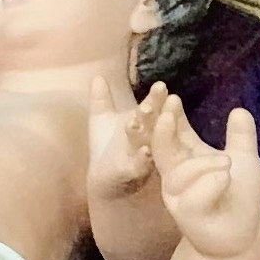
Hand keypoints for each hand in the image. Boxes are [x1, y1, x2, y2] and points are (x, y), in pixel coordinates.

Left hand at [87, 75, 162, 208]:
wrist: (102, 182)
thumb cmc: (108, 149)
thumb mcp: (102, 121)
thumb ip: (102, 100)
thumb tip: (98, 76)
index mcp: (143, 124)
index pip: (152, 107)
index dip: (156, 97)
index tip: (160, 85)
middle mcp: (147, 138)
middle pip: (153, 121)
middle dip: (157, 108)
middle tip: (162, 93)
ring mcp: (143, 156)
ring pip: (149, 140)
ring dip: (149, 129)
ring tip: (145, 112)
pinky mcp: (134, 173)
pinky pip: (141, 166)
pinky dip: (143, 159)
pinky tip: (145, 151)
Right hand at [144, 91, 259, 258]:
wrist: (242, 232)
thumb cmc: (239, 196)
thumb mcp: (244, 160)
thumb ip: (241, 137)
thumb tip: (240, 110)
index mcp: (184, 158)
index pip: (172, 133)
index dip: (170, 115)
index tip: (171, 96)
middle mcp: (174, 175)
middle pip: (160, 147)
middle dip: (162, 129)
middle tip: (167, 109)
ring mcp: (177, 196)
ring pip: (183, 172)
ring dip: (206, 164)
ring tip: (228, 163)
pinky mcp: (186, 214)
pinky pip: (196, 195)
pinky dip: (213, 184)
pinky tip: (225, 179)